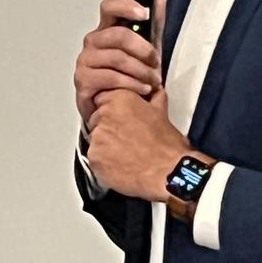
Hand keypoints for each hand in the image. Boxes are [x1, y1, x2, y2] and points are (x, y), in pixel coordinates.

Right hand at [73, 0, 160, 126]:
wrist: (113, 110)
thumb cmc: (126, 77)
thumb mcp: (143, 50)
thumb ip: (152, 25)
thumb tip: (158, 0)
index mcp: (106, 30)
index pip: (109, 8)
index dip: (125, 6)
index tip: (143, 13)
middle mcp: (93, 43)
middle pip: (118, 35)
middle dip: (143, 49)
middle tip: (156, 62)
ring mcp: (86, 62)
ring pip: (117, 58)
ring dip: (141, 71)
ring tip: (152, 80)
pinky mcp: (84, 81)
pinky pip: (111, 78)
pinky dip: (132, 84)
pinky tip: (142, 89)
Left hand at [85, 87, 187, 201]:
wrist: (167, 171)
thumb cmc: (166, 145)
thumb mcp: (162, 112)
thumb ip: (152, 97)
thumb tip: (154, 91)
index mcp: (119, 99)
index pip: (101, 100)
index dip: (111, 113)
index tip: (120, 121)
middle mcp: (104, 115)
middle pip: (95, 121)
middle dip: (107, 129)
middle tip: (125, 140)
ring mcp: (97, 137)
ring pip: (95, 140)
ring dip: (105, 147)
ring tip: (125, 154)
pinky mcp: (94, 157)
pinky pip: (95, 159)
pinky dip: (104, 163)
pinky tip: (121, 165)